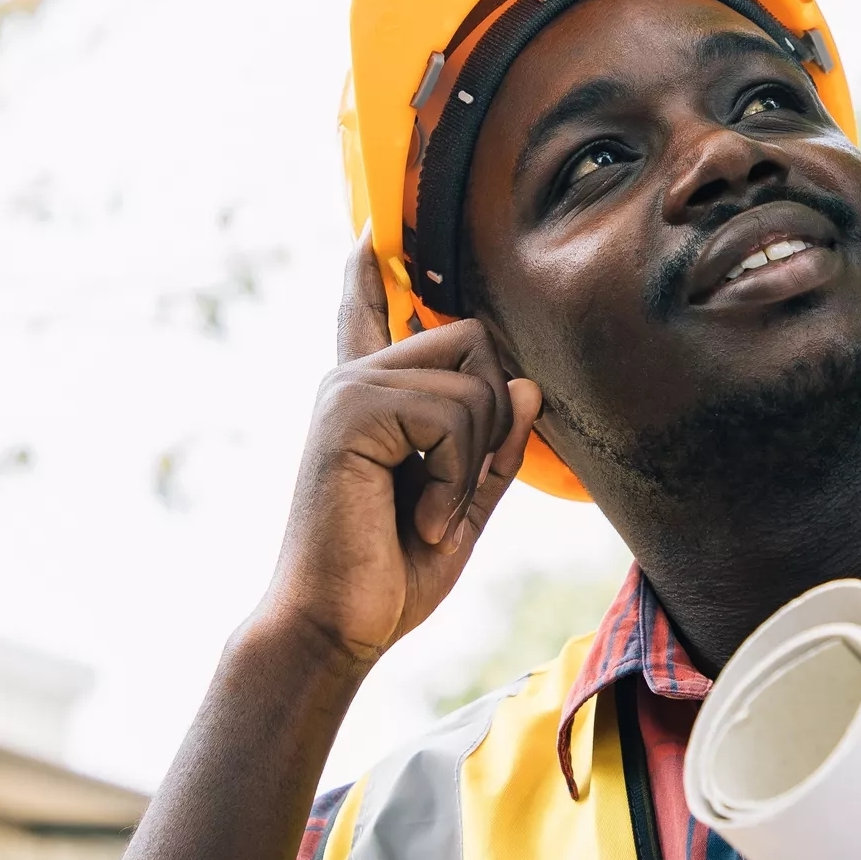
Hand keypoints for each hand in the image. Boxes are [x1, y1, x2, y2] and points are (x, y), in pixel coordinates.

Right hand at [260, 234, 541, 670]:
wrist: (336, 626)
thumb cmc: (390, 573)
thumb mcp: (463, 504)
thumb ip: (493, 446)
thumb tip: (523, 384)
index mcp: (372, 399)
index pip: (367, 315)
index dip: (367, 272)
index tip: (365, 233)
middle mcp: (355, 378)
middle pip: (476, 340)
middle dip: (493, 422)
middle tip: (456, 492)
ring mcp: (349, 387)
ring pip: (475, 382)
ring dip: (475, 461)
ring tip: (431, 514)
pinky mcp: (352, 408)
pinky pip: (456, 413)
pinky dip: (458, 476)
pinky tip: (423, 518)